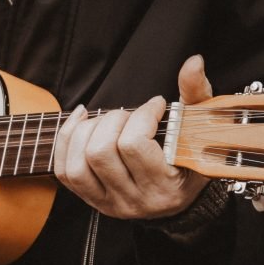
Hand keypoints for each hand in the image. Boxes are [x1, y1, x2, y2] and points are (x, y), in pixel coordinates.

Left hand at [54, 55, 212, 218]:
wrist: (178, 197)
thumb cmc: (189, 160)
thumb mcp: (199, 129)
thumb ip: (196, 94)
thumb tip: (193, 62)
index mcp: (164, 187)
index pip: (134, 145)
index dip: (141, 115)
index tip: (155, 106)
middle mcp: (133, 200)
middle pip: (100, 152)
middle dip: (111, 121)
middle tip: (128, 115)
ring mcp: (108, 202)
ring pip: (78, 164)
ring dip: (87, 131)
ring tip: (107, 120)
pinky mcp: (89, 198)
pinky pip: (64, 170)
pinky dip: (67, 139)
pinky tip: (81, 120)